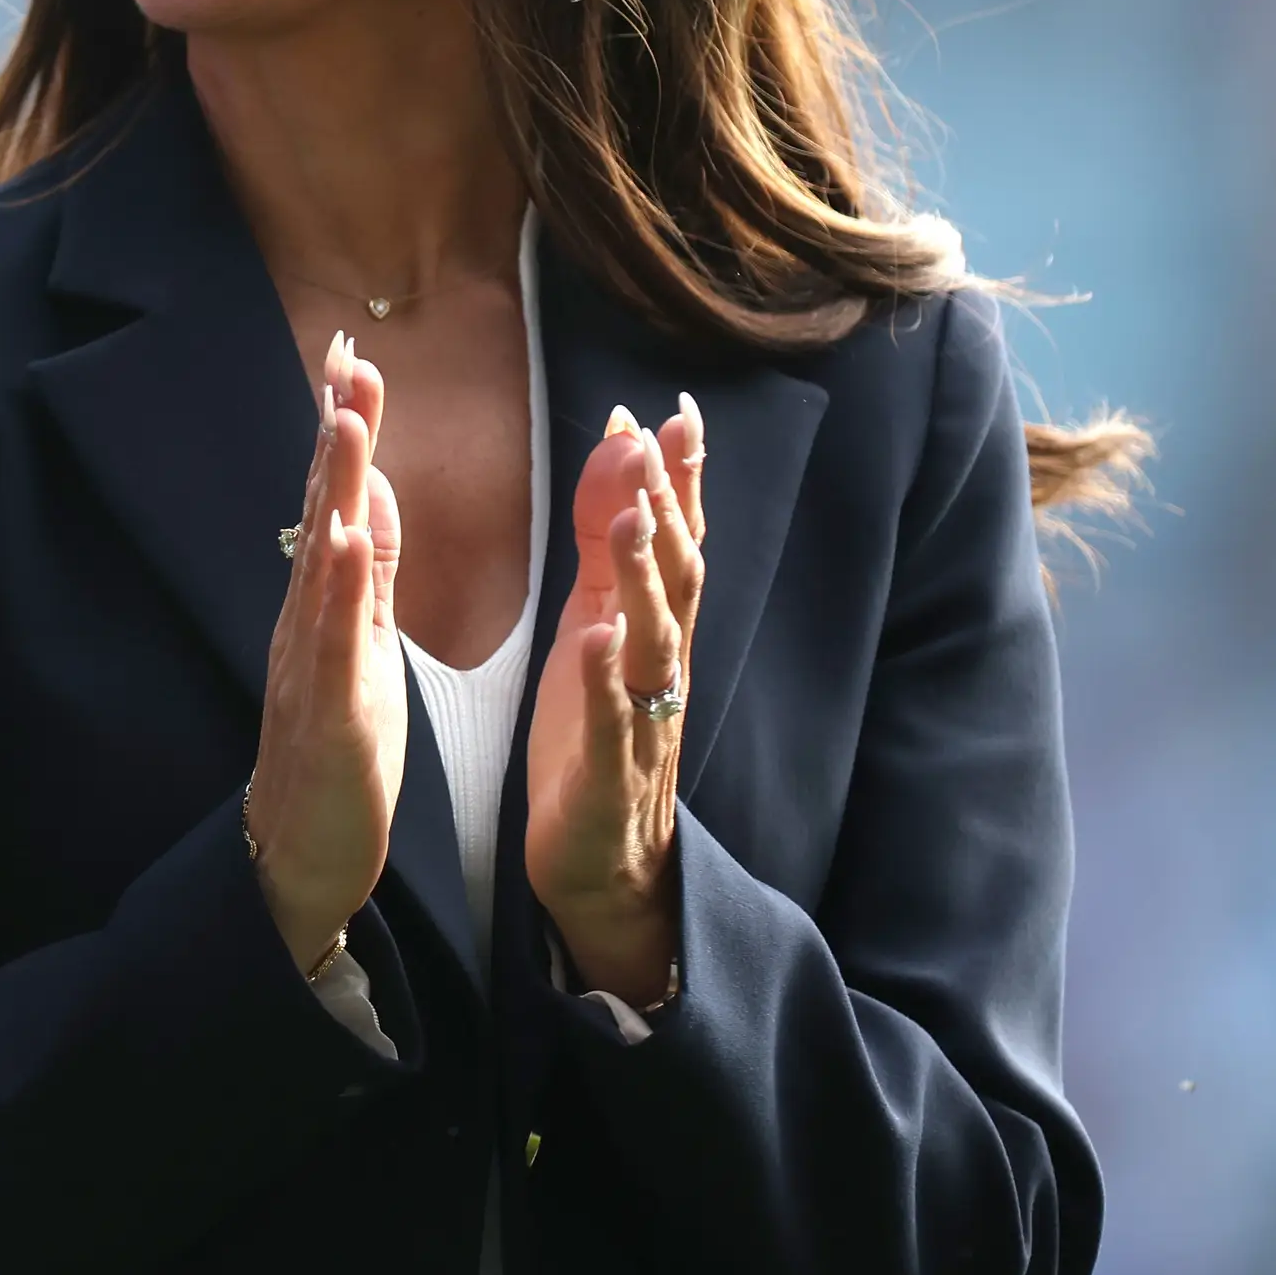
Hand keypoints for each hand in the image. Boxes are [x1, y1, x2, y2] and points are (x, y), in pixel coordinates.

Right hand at [247, 332, 407, 973]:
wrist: (301, 852)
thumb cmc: (337, 754)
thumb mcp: (362, 648)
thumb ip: (370, 574)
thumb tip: (374, 492)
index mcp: (326, 604)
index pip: (339, 499)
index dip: (347, 427)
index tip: (357, 355)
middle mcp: (307, 618)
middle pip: (325, 509)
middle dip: (338, 431)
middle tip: (348, 356)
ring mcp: (311, 660)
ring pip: (323, 559)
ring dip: (334, 487)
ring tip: (345, 419)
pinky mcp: (328, 709)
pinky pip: (333, 639)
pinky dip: (340, 586)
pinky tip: (349, 538)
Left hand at [524, 396, 707, 1008]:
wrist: (600, 864)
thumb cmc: (596, 734)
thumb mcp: (596, 625)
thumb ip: (607, 546)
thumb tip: (624, 450)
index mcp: (651, 631)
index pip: (675, 542)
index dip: (680, 480)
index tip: (677, 410)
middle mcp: (660, 669)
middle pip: (677, 579)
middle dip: (669, 509)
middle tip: (657, 441)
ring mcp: (642, 721)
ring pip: (654, 641)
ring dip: (644, 578)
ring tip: (631, 516)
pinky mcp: (609, 774)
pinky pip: (616, 723)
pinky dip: (610, 680)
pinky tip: (598, 639)